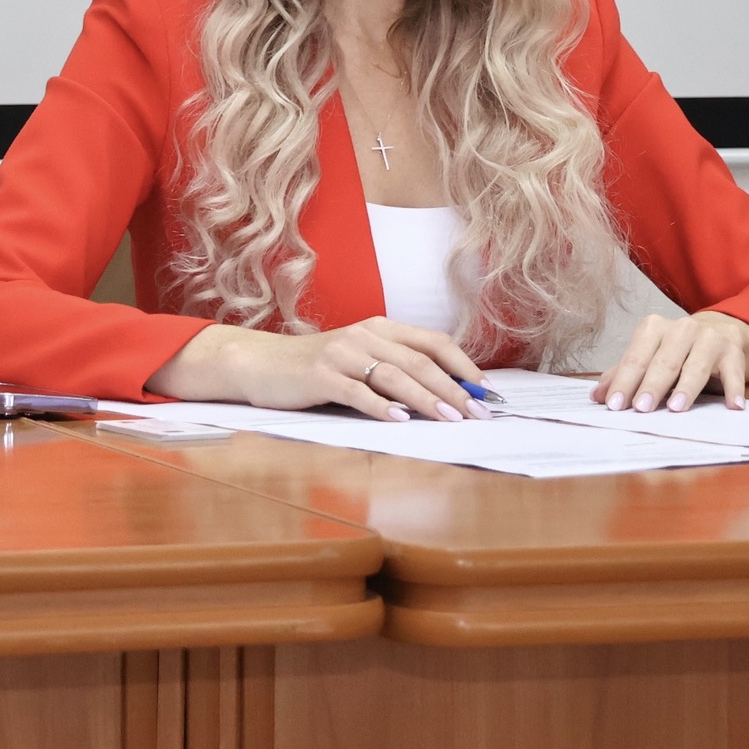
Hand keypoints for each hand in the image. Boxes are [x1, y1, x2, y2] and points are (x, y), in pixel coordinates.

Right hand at [147, 317, 489, 421]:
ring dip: (427, 399)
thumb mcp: (360, 357)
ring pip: (395, 376)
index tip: (486, 393)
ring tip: (449, 420)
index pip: (435, 342)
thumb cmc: (318, 366)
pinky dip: (381, 407)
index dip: (464, 366)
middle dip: (454, 390)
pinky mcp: (321, 375)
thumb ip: (397, 368)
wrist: (261, 363)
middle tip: (478, 414)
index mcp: (382, 327)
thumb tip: (446, 395)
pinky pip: (357, 391)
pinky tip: (399, 421)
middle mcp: (366, 335)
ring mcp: (343, 353)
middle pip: (421, 361)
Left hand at [590, 313, 748, 413]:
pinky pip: (733, 371)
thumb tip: (597, 396)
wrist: (721, 332)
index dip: (624, 382)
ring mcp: (709, 339)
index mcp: (654, 328)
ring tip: (676, 408)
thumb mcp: (649, 357)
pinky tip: (733, 405)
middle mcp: (682, 329)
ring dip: (686, 387)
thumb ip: (624, 374)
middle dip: (651, 385)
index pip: (635, 358)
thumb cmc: (677, 350)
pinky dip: (733, 388)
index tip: (614, 405)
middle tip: (641, 408)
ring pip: (696, 365)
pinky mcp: (733, 352)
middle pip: (664, 361)